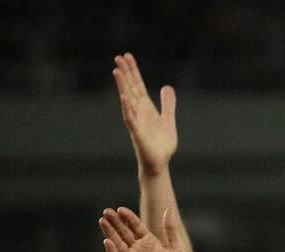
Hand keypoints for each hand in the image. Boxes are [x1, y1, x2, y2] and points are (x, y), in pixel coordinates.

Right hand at [100, 207, 199, 251]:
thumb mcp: (175, 247)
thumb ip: (170, 229)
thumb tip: (169, 209)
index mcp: (149, 242)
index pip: (135, 227)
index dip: (128, 218)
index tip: (120, 209)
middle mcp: (138, 251)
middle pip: (124, 234)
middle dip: (115, 223)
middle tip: (106, 211)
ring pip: (118, 245)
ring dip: (110, 234)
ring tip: (102, 221)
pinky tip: (107, 242)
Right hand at [114, 53, 177, 175]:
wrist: (159, 163)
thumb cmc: (161, 143)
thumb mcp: (168, 120)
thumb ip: (168, 104)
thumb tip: (167, 87)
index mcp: (146, 108)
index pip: (138, 85)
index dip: (133, 71)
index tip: (127, 56)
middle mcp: (138, 112)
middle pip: (131, 88)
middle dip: (125, 73)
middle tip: (117, 56)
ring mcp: (137, 122)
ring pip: (128, 101)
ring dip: (122, 86)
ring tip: (116, 71)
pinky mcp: (138, 134)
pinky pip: (131, 119)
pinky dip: (128, 109)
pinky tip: (124, 98)